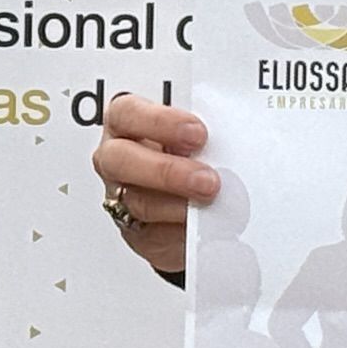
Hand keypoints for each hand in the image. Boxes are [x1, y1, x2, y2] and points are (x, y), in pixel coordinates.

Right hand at [89, 90, 217, 278]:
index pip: (127, 114)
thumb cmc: (193, 154)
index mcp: (127, 123)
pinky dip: (181, 230)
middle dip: (167, 170)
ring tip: (211, 203)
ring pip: (138, 202)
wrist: (194, 200)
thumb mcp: (195, 136)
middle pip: (121, 160)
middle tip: (207, 179)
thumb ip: (201, 136)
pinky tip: (204, 225)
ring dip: (178, 204)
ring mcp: (123, 196)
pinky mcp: (136, 231)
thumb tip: (228, 143)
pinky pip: (153, 234)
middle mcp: (118, 158)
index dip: (160, 122)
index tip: (198, 134)